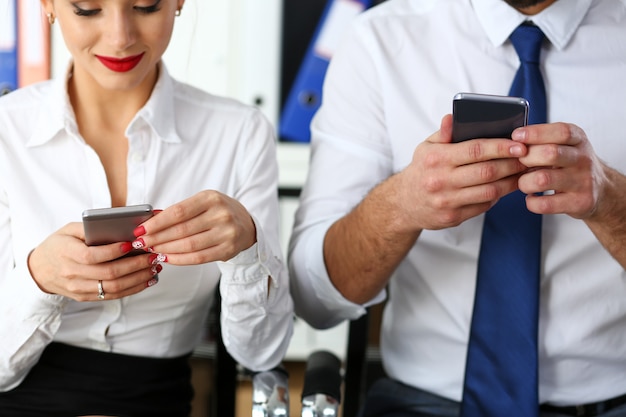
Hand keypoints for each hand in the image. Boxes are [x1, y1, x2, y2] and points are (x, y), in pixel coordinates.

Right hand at [28, 223, 160, 300]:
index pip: (93, 256)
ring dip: (139, 278)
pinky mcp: (86, 297)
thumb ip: (91, 227)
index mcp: (67, 254)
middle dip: (135, 265)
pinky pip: (113, 295)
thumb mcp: (69, 230)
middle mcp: (72, 274)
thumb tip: (120, 226)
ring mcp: (79, 289)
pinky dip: (133, 289)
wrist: (40, 269)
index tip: (134, 243)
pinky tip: (148, 280)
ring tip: (155, 268)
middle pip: (109, 274)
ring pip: (114, 288)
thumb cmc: (59, 244)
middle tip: (153, 256)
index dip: (115, 251)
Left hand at [131, 190, 256, 264]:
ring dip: (166, 249)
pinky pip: (199, 258)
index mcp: (211, 198)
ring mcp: (227, 233)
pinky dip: (179, 259)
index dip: (156, 223)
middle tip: (141, 243)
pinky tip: (167, 257)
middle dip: (157, 238)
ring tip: (152, 250)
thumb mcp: (202, 203)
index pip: (178, 212)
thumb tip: (149, 221)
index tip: (140, 230)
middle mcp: (221, 214)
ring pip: (189, 245)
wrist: (246, 224)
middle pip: (181, 230)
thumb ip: (179, 211)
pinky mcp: (228, 250)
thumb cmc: (217, 212)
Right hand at [395, 114, 528, 230]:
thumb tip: (452, 117)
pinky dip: (498, 196)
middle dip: (512, 164)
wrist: (404, 203)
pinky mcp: (453, 217)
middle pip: (487, 172)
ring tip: (522, 173)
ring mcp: (447, 201)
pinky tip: (505, 187)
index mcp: (436, 159)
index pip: (475, 150)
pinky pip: (483, 205)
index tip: (520, 145)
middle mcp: (441, 180)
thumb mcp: (426, 148)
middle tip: (529, 158)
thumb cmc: (421, 170)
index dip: (500, 147)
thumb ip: (443, 133)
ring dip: (511, 182)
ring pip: (490, 191)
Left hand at [513, 122, 605, 218]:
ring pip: (543, 180)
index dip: (536, 133)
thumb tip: (513, 141)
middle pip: (550, 154)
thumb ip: (544, 140)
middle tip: (520, 164)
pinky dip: (531, 202)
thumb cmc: (572, 165)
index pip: (561, 132)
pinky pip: (545, 204)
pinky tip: (533, 197)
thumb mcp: (565, 145)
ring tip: (525, 183)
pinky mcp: (579, 203)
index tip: (516, 136)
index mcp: (579, 140)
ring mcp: (583, 182)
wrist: (600, 190)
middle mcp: (583, 159)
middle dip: (526, 158)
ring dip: (525, 182)